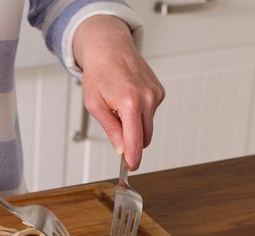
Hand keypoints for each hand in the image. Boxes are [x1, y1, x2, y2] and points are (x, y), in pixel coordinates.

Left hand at [73, 15, 164, 169]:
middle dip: (131, 142)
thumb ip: (110, 130)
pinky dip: (139, 113)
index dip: (133, 158)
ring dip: (134, 126)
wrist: (109, 47)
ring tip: (118, 107)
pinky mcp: (159, 92)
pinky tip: (128, 99)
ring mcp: (156, 94)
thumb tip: (120, 150)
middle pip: (145, 137)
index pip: (136, 140)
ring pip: (148, 126)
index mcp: (130, 103)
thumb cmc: (99, 72)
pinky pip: (150, 113)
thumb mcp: (95, 105)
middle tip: (116, 135)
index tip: (131, 167)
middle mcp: (147, 98)